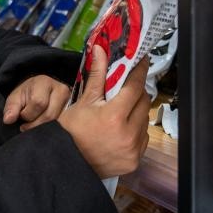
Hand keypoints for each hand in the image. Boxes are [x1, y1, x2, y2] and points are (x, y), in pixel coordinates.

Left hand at [3, 75, 71, 131]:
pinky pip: (63, 125)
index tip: (22, 115)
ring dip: (43, 127)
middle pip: (49, 115)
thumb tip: (8, 120)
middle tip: (27, 123)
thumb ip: (11, 108)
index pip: (39, 103)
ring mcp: (70, 101)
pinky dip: (52, 129)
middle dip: (35, 123)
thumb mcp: (15, 98)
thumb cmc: (26, 94)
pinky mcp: (73, 111)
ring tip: (35, 123)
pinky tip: (45, 127)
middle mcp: (61, 90)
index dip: (27, 113)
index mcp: (44, 82)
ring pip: (57, 122)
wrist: (40, 91)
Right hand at [57, 47, 151, 179]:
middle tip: (126, 89)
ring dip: (137, 112)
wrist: (67, 163)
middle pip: (144, 102)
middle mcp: (128, 134)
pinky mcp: (135, 161)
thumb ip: (97, 76)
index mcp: (114, 117)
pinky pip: (143, 138)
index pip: (134, 87)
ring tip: (122, 111)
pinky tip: (123, 130)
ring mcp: (133, 149)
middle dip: (136, 93)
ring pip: (145, 120)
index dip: (139, 71)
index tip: (142, 60)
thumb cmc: (72, 131)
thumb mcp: (83, 102)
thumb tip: (100, 49)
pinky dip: (136, 130)